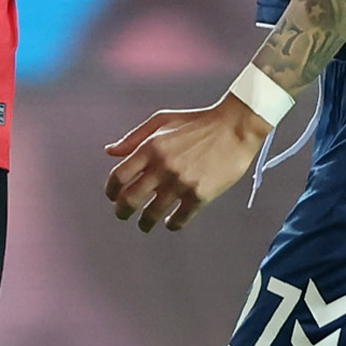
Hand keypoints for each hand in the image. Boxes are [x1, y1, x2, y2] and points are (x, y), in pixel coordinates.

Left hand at [104, 95, 273, 231]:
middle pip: (130, 199)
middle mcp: (162, 167)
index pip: (118, 177)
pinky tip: (170, 222)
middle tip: (123, 215)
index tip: (112, 197)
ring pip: (151, 214)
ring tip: (145, 224)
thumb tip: (110, 151)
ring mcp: (181, 182)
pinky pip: (178, 219)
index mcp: (150, 147)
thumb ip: (134, 138)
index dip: (111, 191)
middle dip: (122, 212)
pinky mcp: (200, 195)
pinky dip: (171, 224)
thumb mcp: (162, 121)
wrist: (235, 127)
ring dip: (144, 223)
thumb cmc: (198, 122)